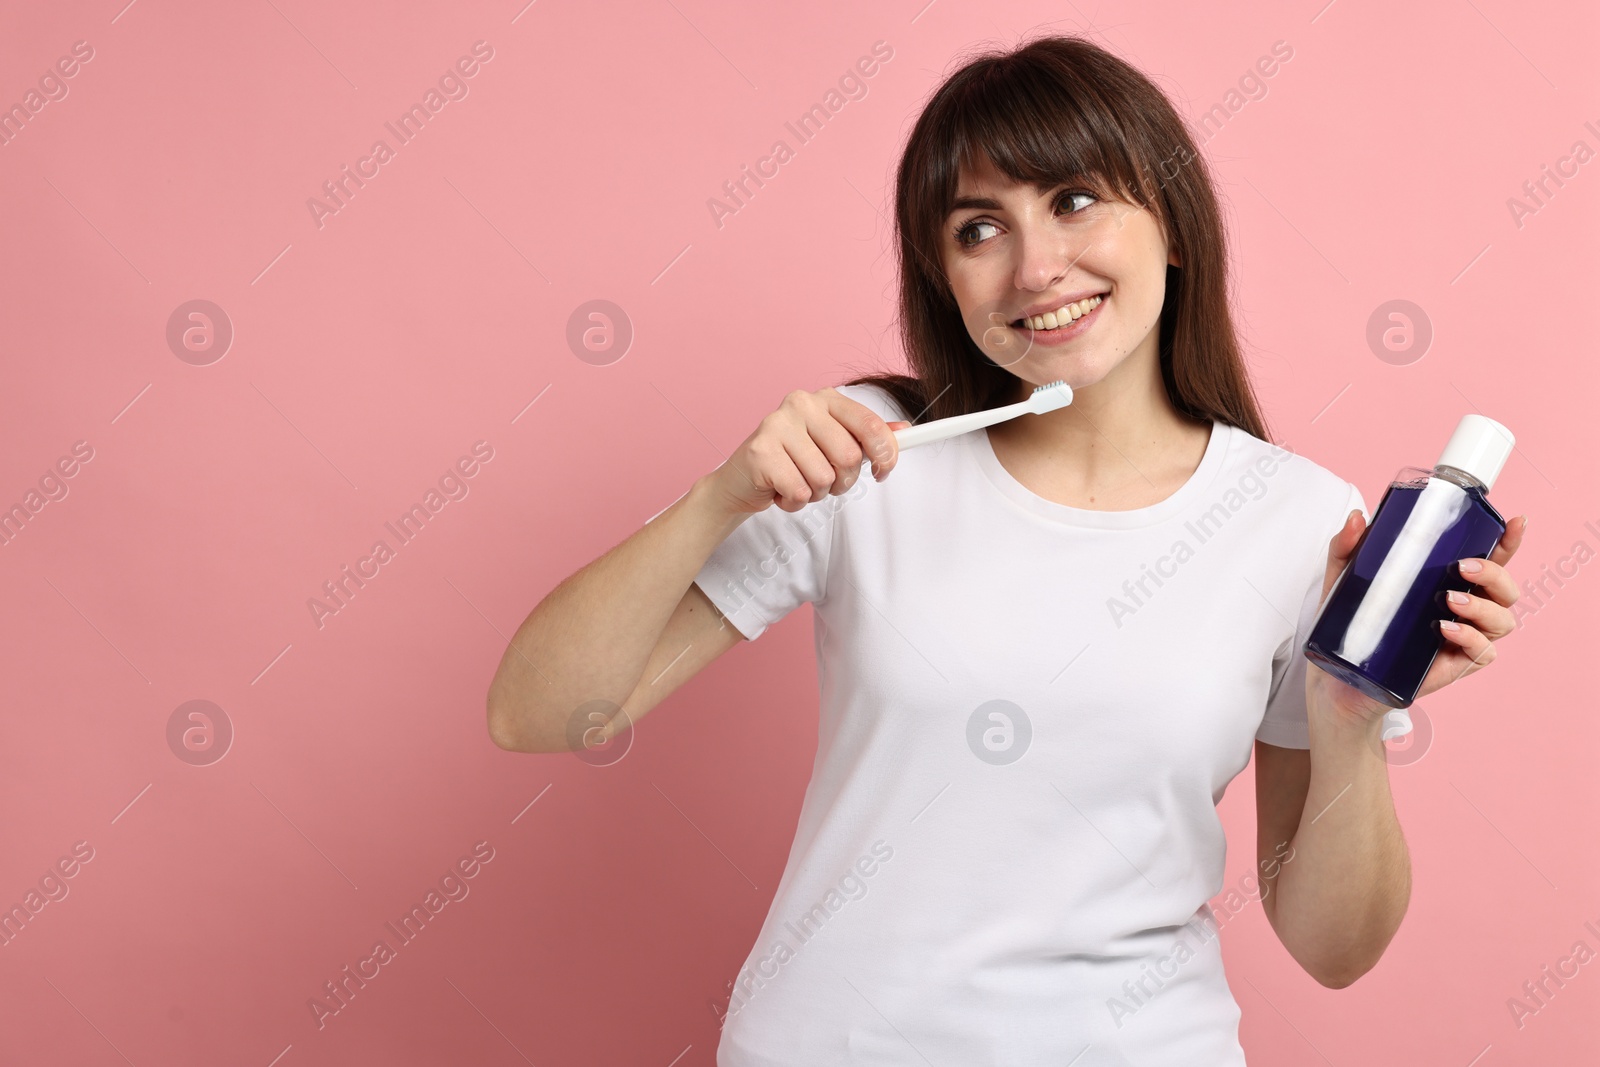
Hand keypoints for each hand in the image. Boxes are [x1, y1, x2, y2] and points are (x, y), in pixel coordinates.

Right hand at [704, 387, 910, 516]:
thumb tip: (903, 431)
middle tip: (822, 480)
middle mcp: (801, 404)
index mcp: (825, 399)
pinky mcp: (761, 452)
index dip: (884, 454)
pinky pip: (800, 491)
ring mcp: (778, 425)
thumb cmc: (792, 461)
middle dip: (842, 481)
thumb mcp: (833, 445)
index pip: (870, 425)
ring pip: (824, 478)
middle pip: (849, 457)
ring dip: (815, 493)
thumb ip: (866, 437)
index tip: (882, 471)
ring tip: (797, 482)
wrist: (743, 480)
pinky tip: (781, 489)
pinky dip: (794, 501)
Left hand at [1307, 509, 1529, 727]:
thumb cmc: (1353, 623)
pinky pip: (1483, 653)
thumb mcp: (1345, 579)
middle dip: (1494, 574)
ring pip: (1503, 621)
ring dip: (1483, 607)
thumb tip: (1357, 518)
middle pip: (1506, 590)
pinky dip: (1470, 638)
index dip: (1508, 542)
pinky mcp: (1454, 666)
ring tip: (1449, 600)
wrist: (1338, 675)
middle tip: (1463, 568)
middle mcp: (1466, 609)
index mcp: (1451, 583)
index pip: (1491, 560)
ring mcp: (1463, 638)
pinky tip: (1446, 629)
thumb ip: (1348, 546)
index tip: (1515, 522)